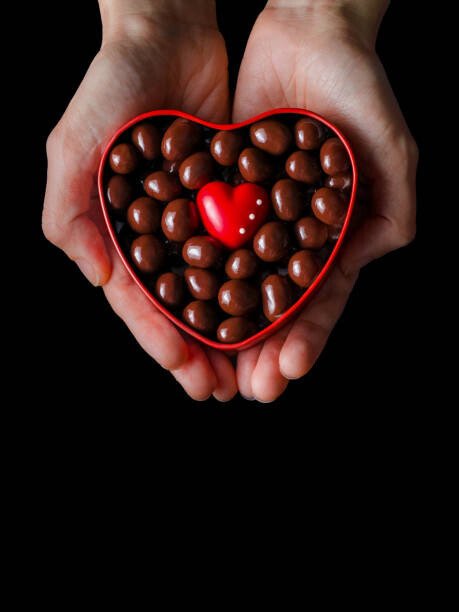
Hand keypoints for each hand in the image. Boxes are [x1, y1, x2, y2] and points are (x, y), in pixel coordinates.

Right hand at [43, 0, 237, 400]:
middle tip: (221, 390)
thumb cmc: (111, 85)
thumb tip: (97, 279)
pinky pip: (248, 247)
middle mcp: (159, 235)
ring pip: (219, 288)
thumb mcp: (73, 144)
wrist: (167, 33)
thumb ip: (69, 211)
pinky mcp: (232, 198)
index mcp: (118, 233)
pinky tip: (280, 311)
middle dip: (199, 351)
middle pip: (181, 306)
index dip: (158, 339)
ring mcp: (198, 219)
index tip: (184, 372)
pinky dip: (261, 282)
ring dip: (233, 331)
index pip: (137, 300)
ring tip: (253, 370)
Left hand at [233, 0, 417, 401]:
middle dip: (263, 350)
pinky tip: (182, 311)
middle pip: (276, 305)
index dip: (308, 338)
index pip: (322, 300)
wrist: (308, 31)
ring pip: (237, 284)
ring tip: (212, 370)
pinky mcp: (225, 192)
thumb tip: (375, 256)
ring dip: (227, 329)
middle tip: (247, 391)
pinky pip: (208, 239)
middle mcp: (295, 234)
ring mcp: (258, 217)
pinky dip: (196, 275)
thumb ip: (393, 204)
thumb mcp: (391, 146)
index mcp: (337, 235)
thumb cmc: (359, 84)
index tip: (288, 372)